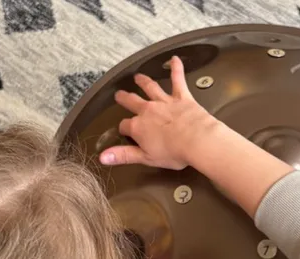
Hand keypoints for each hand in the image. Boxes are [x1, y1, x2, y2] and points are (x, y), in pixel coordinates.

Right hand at [100, 57, 218, 169]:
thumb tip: (103, 157)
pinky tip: (175, 59)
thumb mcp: (145, 158)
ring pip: (150, 88)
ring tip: (138, 77)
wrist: (197, 141)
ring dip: (143, 81)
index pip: (125, 126)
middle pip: (132, 101)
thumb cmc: (174, 152)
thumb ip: (123, 155)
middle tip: (119, 95)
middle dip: (125, 98)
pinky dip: (176, 69)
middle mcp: (148, 111)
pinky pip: (177, 80)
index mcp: (139, 127)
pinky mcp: (181, 97)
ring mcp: (164, 102)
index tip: (124, 130)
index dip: (123, 128)